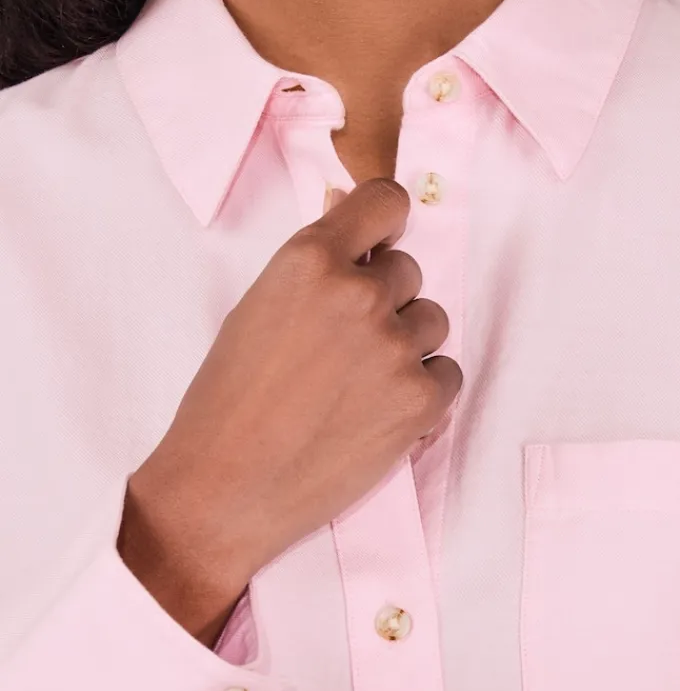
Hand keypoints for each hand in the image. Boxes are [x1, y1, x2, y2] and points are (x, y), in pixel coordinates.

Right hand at [118, 177, 461, 639]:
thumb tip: (349, 213)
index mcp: (309, 259)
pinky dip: (421, 392)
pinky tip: (373, 413)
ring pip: (431, 321)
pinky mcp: (421, 398)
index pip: (386, 200)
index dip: (384, 225)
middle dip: (383, 301)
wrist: (223, 489)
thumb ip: (314, 266)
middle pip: (408, 270)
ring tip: (353, 386)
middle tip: (339, 348)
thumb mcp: (258, 308)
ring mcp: (395, 346)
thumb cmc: (228, 401)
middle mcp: (359, 293)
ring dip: (405, 346)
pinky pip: (446, 373)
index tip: (376, 248)